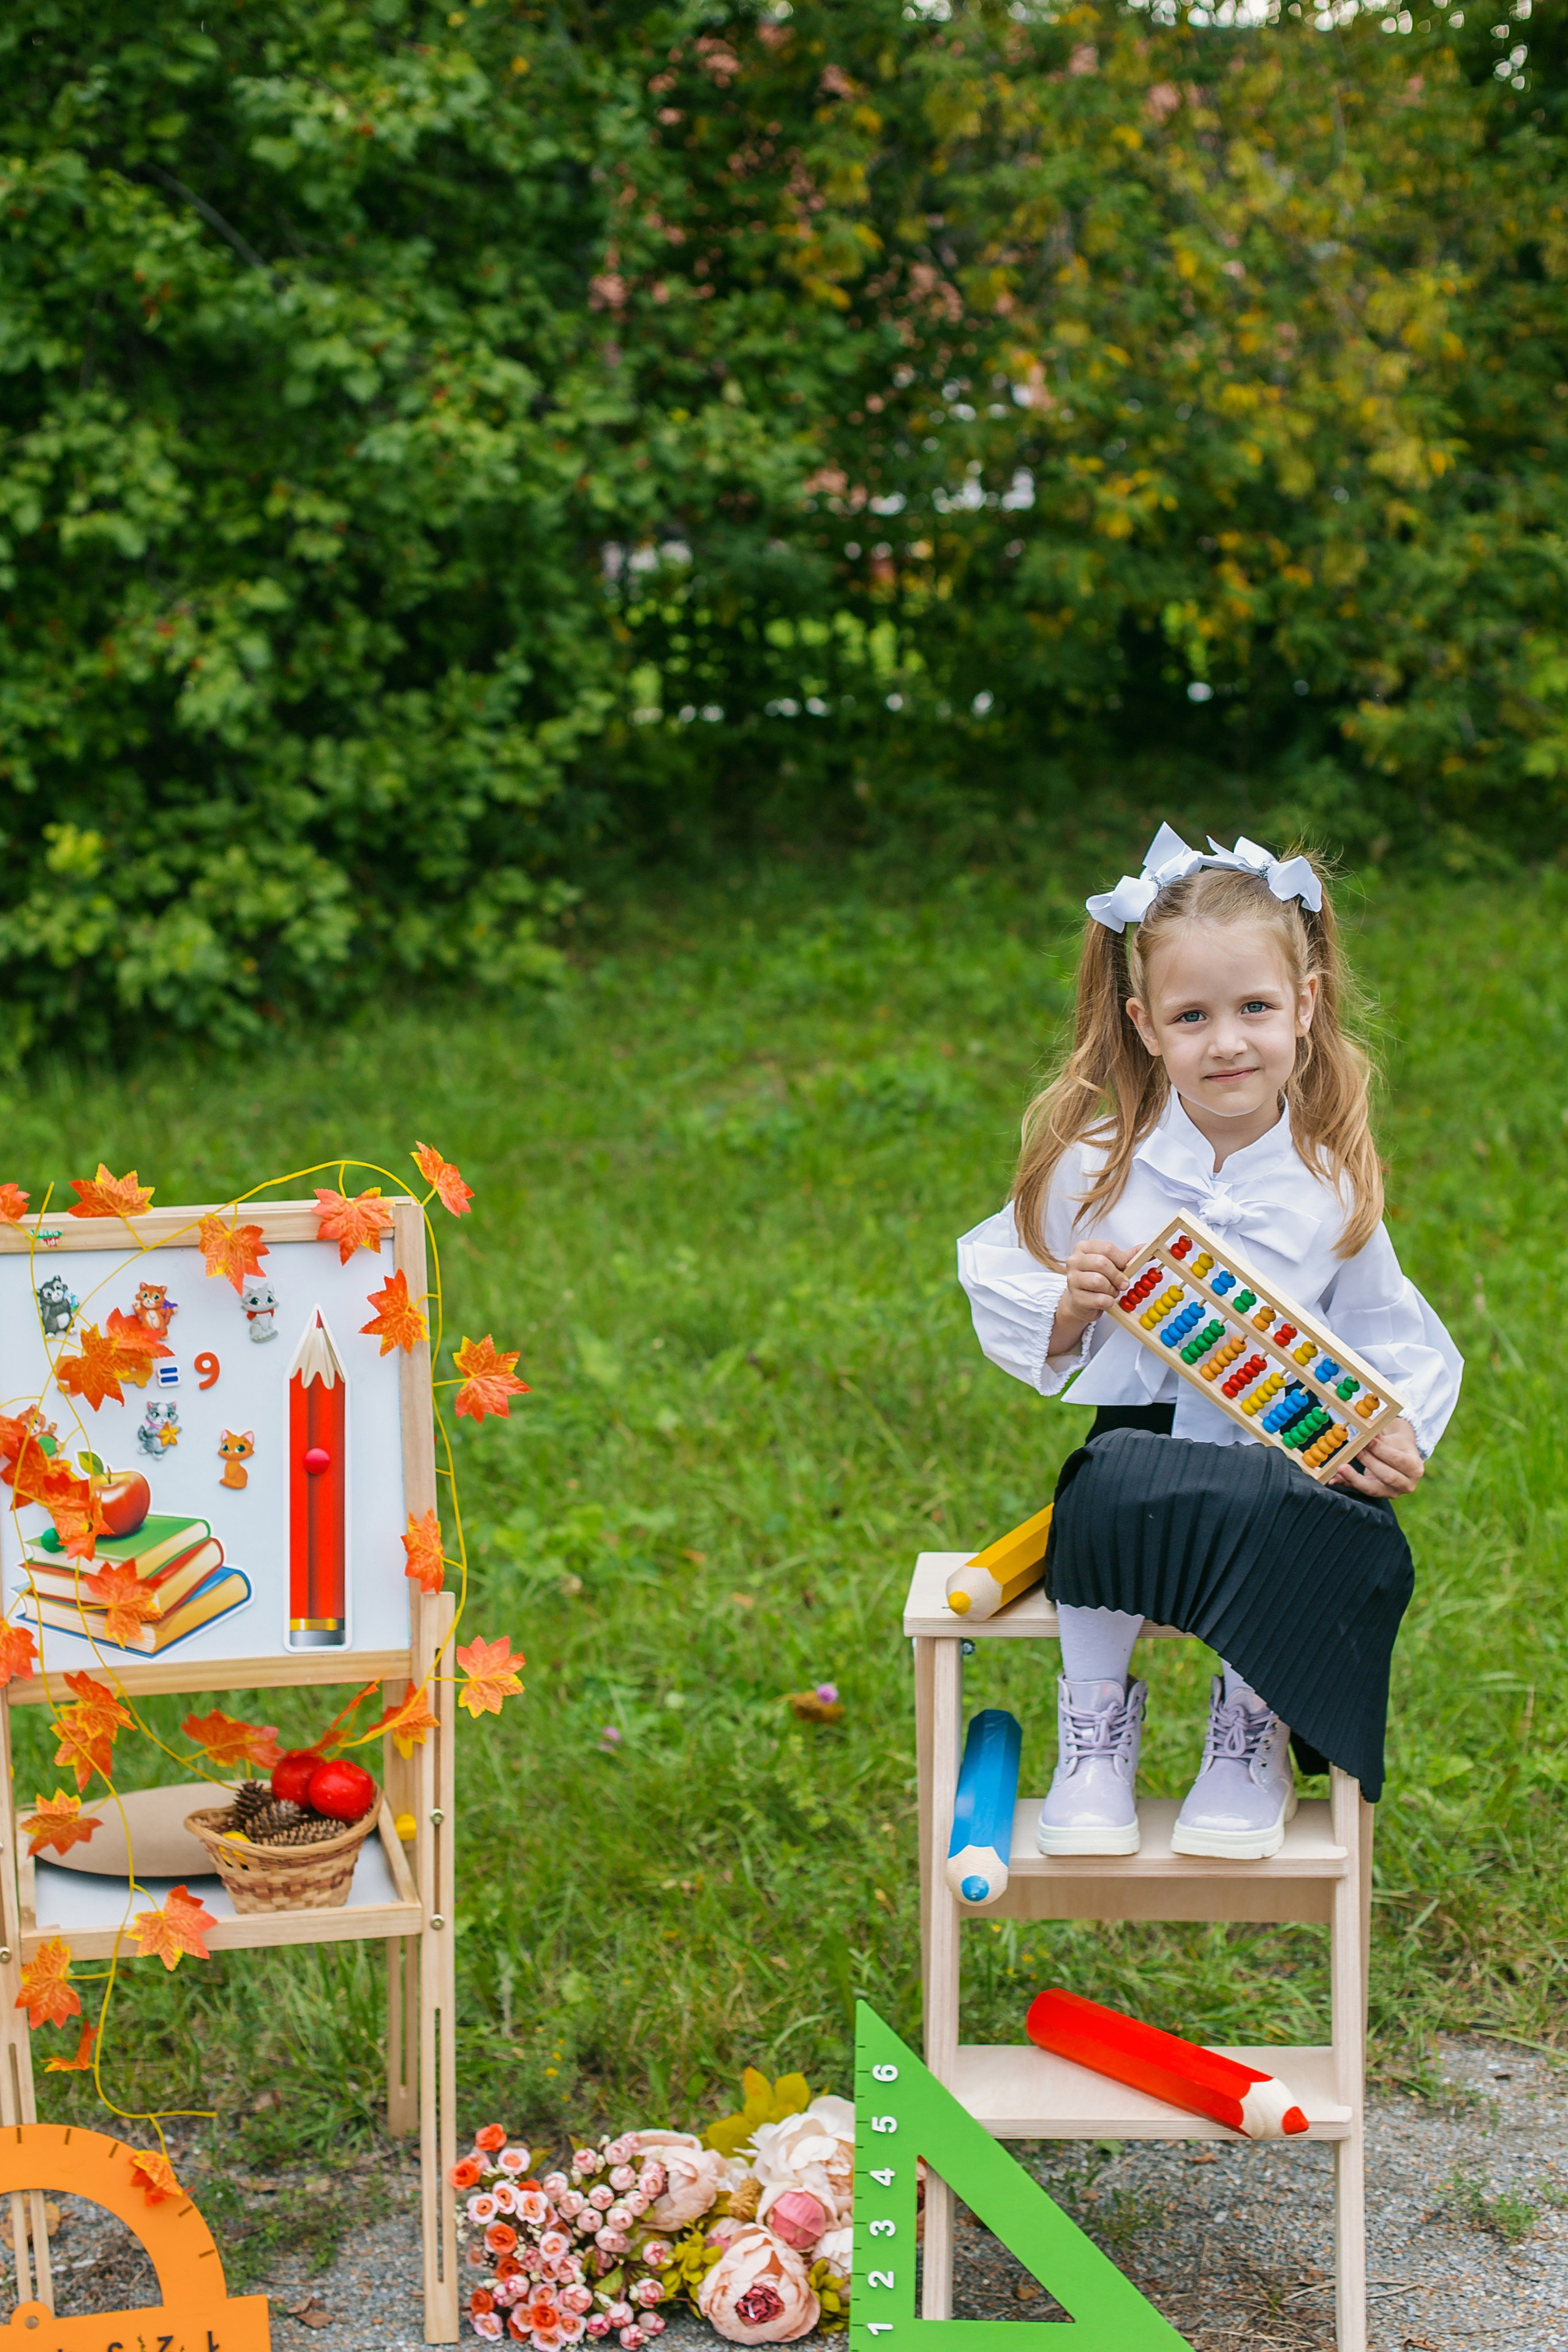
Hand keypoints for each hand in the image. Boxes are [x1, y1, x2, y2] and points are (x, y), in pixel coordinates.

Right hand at [1048, 1240, 1138, 1357]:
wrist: (1081, 1301)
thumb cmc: (1096, 1279)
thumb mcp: (1112, 1264)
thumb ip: (1128, 1256)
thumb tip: (1148, 1247)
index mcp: (1083, 1248)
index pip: (1107, 1247)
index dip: (1120, 1259)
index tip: (1123, 1267)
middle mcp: (1074, 1261)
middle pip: (1102, 1263)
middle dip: (1117, 1276)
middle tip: (1122, 1284)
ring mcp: (1072, 1280)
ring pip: (1098, 1281)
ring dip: (1111, 1289)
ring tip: (1111, 1291)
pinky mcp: (1076, 1298)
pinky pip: (1099, 1299)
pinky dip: (1108, 1302)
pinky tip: (1105, 1300)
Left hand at [1330, 1416, 1424, 1498]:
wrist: (1401, 1457)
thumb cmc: (1396, 1445)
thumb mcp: (1392, 1439)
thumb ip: (1379, 1439)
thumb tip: (1365, 1433)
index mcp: (1415, 1468)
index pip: (1398, 1460)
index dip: (1381, 1451)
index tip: (1367, 1441)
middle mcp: (1407, 1485)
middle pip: (1387, 1476)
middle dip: (1369, 1463)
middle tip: (1356, 1451)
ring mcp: (1393, 1493)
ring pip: (1373, 1489)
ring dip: (1355, 1478)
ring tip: (1341, 1467)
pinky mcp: (1378, 1495)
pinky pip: (1361, 1491)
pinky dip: (1347, 1484)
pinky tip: (1333, 1480)